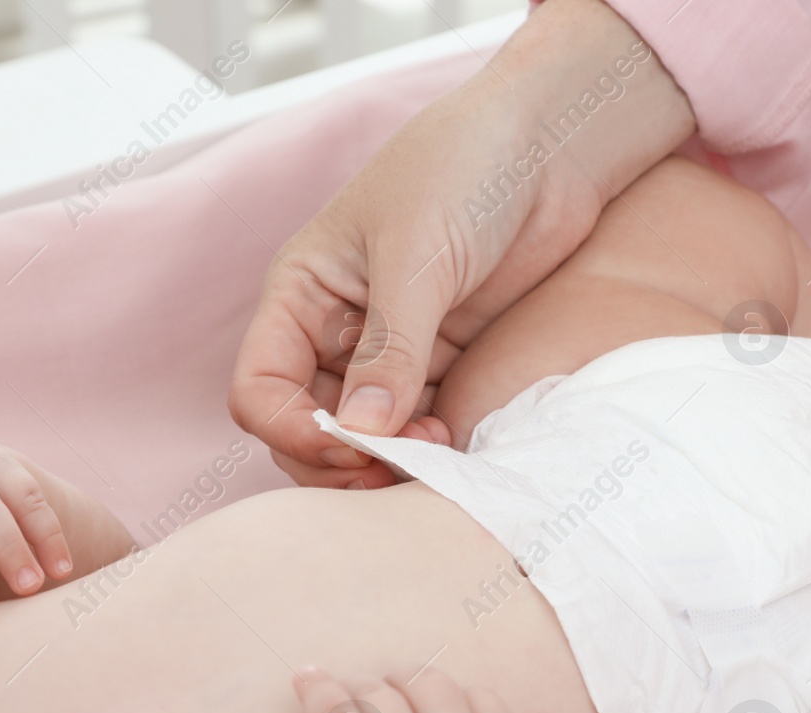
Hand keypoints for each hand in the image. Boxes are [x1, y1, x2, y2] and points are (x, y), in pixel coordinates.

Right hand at [228, 0, 693, 488]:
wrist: (550, 146)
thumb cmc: (465, 171)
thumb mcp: (416, 258)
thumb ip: (390, 352)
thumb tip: (361, 435)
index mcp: (301, 294)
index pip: (260, 390)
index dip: (293, 431)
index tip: (352, 447)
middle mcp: (334, 328)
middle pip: (304, 427)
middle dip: (340, 459)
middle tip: (398, 467)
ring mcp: (390, 349)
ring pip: (362, 436)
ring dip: (389, 460)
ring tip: (437, 451)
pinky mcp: (444, 360)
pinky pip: (417, 423)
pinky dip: (427, 446)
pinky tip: (457, 443)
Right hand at [265, 666, 535, 712]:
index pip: (331, 712)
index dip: (315, 686)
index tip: (308, 676)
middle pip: (375, 691)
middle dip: (355, 687)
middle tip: (351, 699)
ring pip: (427, 681)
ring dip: (403, 681)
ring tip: (395, 697)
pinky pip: (480, 695)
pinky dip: (457, 695)